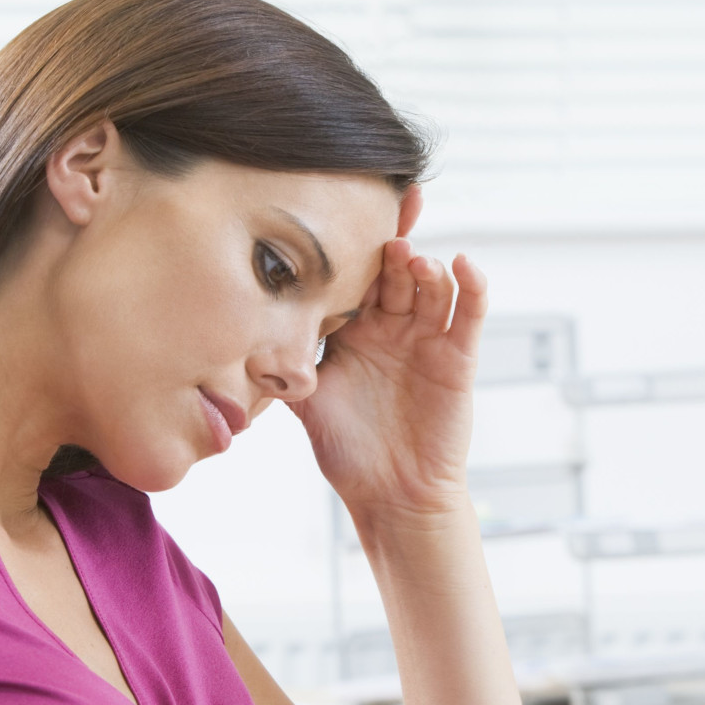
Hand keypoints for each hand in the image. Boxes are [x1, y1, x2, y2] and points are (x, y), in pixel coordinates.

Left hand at [290, 226, 487, 522]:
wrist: (392, 497)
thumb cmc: (348, 454)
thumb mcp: (306, 402)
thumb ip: (281, 365)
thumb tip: (232, 335)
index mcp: (354, 331)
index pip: (354, 276)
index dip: (352, 244)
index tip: (344, 207)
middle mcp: (392, 328)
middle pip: (394, 272)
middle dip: (390, 247)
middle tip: (384, 231)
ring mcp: (427, 339)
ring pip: (430, 286)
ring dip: (423, 267)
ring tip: (410, 260)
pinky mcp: (458, 358)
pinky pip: (469, 314)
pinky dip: (471, 286)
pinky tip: (463, 264)